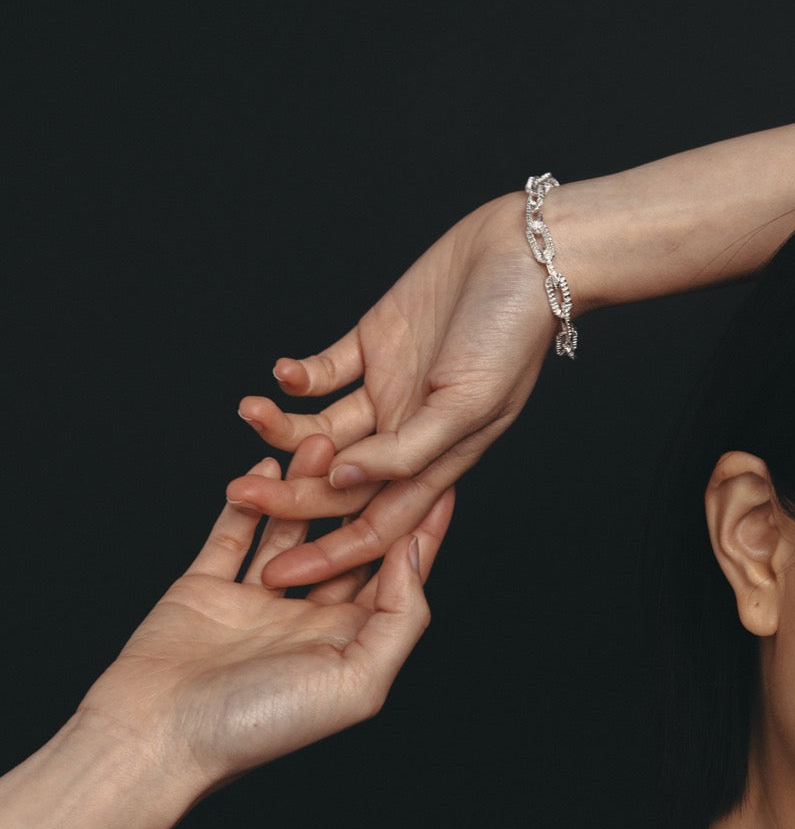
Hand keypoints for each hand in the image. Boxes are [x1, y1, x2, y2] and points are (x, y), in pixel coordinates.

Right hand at [79, 437, 453, 792]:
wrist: (155, 738)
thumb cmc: (256, 726)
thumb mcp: (356, 684)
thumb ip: (397, 619)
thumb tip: (414, 554)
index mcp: (345, 647)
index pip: (395, 579)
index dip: (420, 532)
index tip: (440, 482)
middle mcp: (304, 622)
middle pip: (343, 546)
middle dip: (362, 498)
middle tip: (379, 445)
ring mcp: (253, 603)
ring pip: (290, 531)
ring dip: (307, 487)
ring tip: (322, 440)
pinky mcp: (205, 589)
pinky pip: (233, 533)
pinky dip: (250, 499)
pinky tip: (267, 464)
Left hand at [234, 193, 556, 586]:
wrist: (522, 254)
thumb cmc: (511, 334)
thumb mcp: (468, 405)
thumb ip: (407, 452)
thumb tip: (344, 483)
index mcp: (437, 462)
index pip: (374, 526)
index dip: (327, 555)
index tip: (276, 574)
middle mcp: (406, 433)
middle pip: (335, 482)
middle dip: (286, 493)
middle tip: (237, 491)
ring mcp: (387, 389)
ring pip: (321, 428)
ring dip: (282, 428)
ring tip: (251, 410)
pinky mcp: (373, 344)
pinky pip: (325, 372)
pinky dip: (299, 377)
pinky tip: (282, 373)